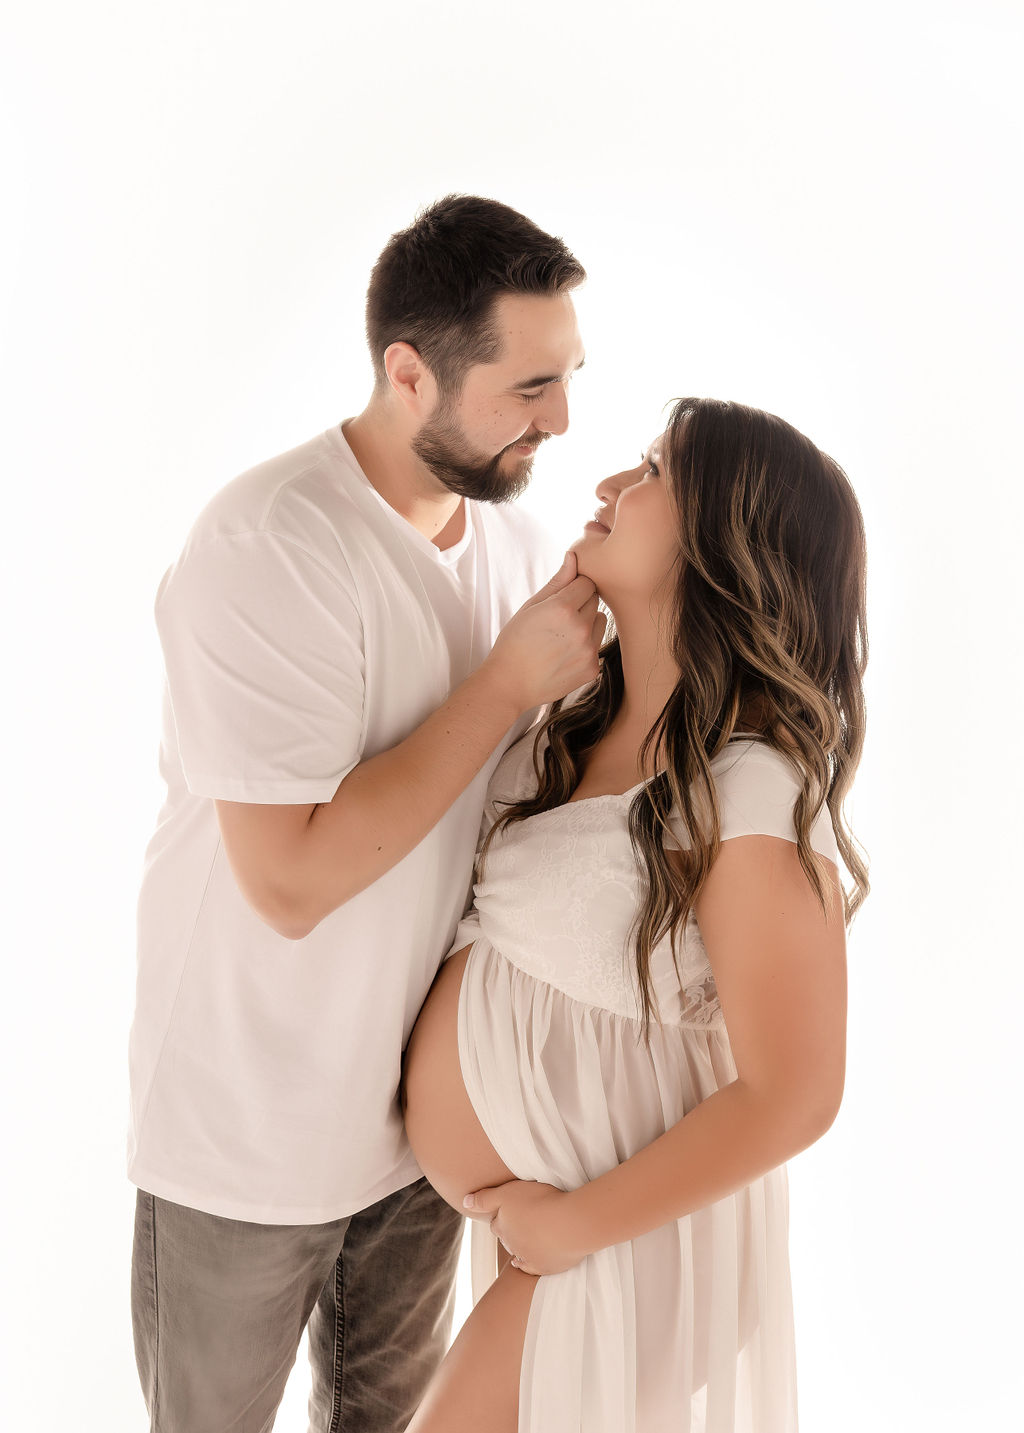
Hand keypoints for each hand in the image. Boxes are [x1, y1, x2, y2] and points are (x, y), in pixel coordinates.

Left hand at [463, 1179, 585, 1276]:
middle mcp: (511, 1245)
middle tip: (523, 1221)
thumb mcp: (507, 1192)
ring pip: (519, 1253)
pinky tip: (526, 1261)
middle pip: (506, 1238)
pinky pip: (531, 1268)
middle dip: (511, 1231)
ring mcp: (528, 1258)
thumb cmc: (540, 1202)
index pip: (496, 1223)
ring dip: (521, 1245)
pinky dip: (527, 1264)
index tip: (511, 1209)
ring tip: (529, 1236)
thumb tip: (464, 1202)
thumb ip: (484, 1198)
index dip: (502, 1215)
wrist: (570, 1224)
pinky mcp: (545, 1267)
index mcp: (502, 1226)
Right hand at [482, 553, 606, 712]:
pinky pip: (596, 645)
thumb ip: (557, 581)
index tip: (559, 600)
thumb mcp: (531, 606)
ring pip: (599, 622)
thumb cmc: (515, 641)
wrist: (510, 683)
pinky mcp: (592, 668)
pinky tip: (564, 655)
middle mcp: (579, 628)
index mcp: (562, 608)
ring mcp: (588, 650)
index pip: (586, 582)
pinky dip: (585, 647)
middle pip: (595, 600)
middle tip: (557, 620)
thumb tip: (573, 555)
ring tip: (562, 637)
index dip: (573, 588)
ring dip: (586, 624)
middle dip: (580, 604)